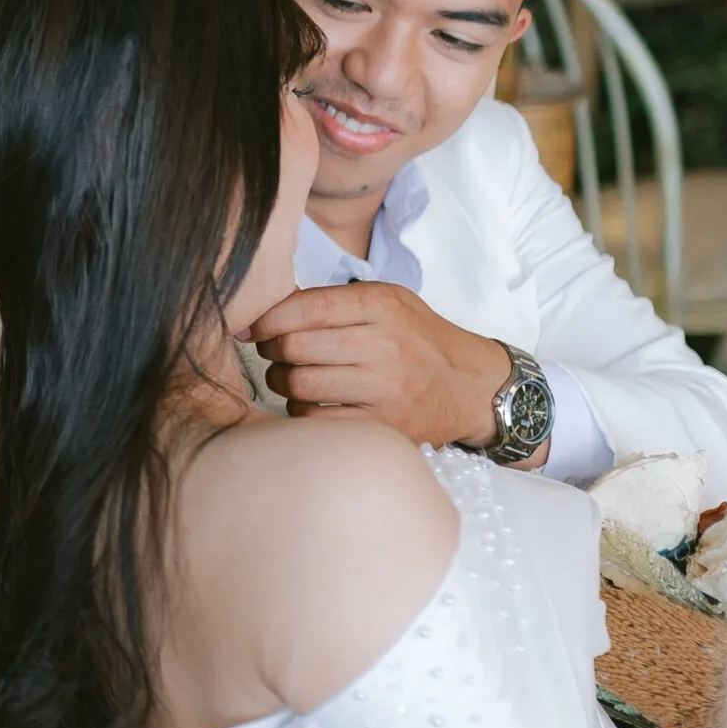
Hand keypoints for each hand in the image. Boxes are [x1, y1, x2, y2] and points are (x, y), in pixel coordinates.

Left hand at [251, 281, 510, 450]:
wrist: (469, 386)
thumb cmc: (418, 340)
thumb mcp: (388, 302)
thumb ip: (333, 301)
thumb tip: (262, 316)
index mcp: (382, 305)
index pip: (307, 307)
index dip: (269, 319)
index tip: (257, 328)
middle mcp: (385, 345)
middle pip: (296, 347)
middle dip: (272, 351)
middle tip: (275, 354)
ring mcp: (385, 389)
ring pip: (299, 385)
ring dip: (282, 382)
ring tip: (292, 378)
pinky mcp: (383, 426)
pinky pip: (315, 420)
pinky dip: (301, 412)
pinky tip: (310, 404)